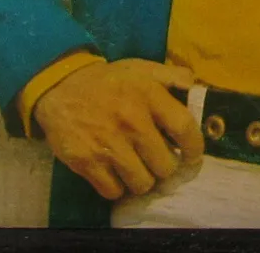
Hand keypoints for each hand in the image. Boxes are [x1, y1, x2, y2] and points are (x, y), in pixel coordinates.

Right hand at [31, 58, 203, 200]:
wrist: (61, 88)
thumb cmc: (109, 80)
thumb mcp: (143, 68)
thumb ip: (174, 76)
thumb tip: (198, 88)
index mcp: (150, 96)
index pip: (184, 128)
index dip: (194, 147)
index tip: (192, 155)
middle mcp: (132, 122)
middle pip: (164, 165)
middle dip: (166, 167)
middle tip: (160, 161)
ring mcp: (109, 145)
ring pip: (142, 183)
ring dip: (144, 180)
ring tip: (140, 169)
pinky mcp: (86, 163)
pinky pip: (113, 191)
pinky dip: (118, 187)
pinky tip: (118, 174)